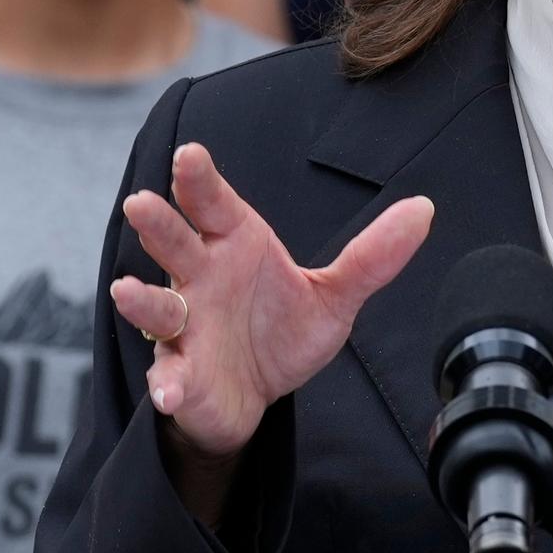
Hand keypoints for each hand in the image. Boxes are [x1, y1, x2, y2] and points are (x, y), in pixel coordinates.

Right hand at [111, 145, 431, 502]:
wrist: (257, 396)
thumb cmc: (281, 331)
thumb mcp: (334, 296)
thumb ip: (372, 257)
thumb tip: (423, 210)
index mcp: (233, 244)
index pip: (214, 203)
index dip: (200, 179)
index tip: (190, 156)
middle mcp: (200, 278)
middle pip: (174, 243)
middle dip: (158, 224)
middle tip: (142, 203)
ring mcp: (185, 327)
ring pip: (158, 306)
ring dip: (143, 301)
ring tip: (129, 291)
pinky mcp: (181, 373)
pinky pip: (170, 376)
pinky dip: (168, 383)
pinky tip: (170, 390)